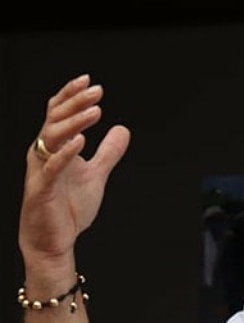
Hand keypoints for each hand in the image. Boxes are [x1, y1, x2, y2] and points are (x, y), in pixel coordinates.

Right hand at [19, 74, 129, 276]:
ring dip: (74, 123)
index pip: (58, 114)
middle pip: (54, 120)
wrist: (53, 241)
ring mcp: (41, 171)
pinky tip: (80, 141)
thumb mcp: (96, 174)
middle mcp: (43, 155)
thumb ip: (108, 152)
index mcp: (54, 148)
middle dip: (75, 103)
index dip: (71, 96)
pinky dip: (65, 153)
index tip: (89, 81)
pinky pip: (51, 168)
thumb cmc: (68, 207)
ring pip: (51, 138)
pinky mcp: (41, 190)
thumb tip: (123, 129)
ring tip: (95, 111)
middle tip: (97, 91)